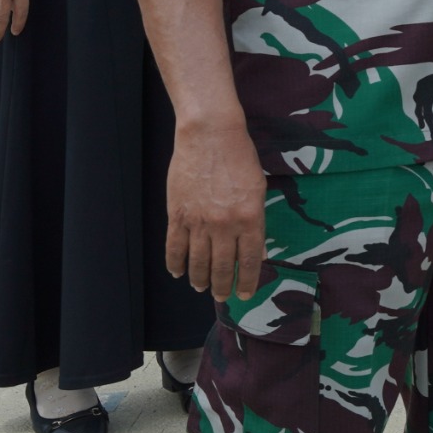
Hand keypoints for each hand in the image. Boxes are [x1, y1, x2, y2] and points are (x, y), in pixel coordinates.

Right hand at [166, 121, 266, 299]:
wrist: (210, 136)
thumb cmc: (240, 157)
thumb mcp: (258, 189)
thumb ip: (255, 220)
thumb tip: (254, 249)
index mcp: (250, 218)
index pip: (250, 260)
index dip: (247, 280)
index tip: (245, 294)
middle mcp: (225, 225)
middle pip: (223, 265)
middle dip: (223, 285)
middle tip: (223, 297)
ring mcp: (199, 222)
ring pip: (198, 261)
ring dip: (200, 278)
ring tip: (202, 287)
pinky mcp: (177, 215)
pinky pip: (174, 247)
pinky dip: (175, 263)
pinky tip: (177, 272)